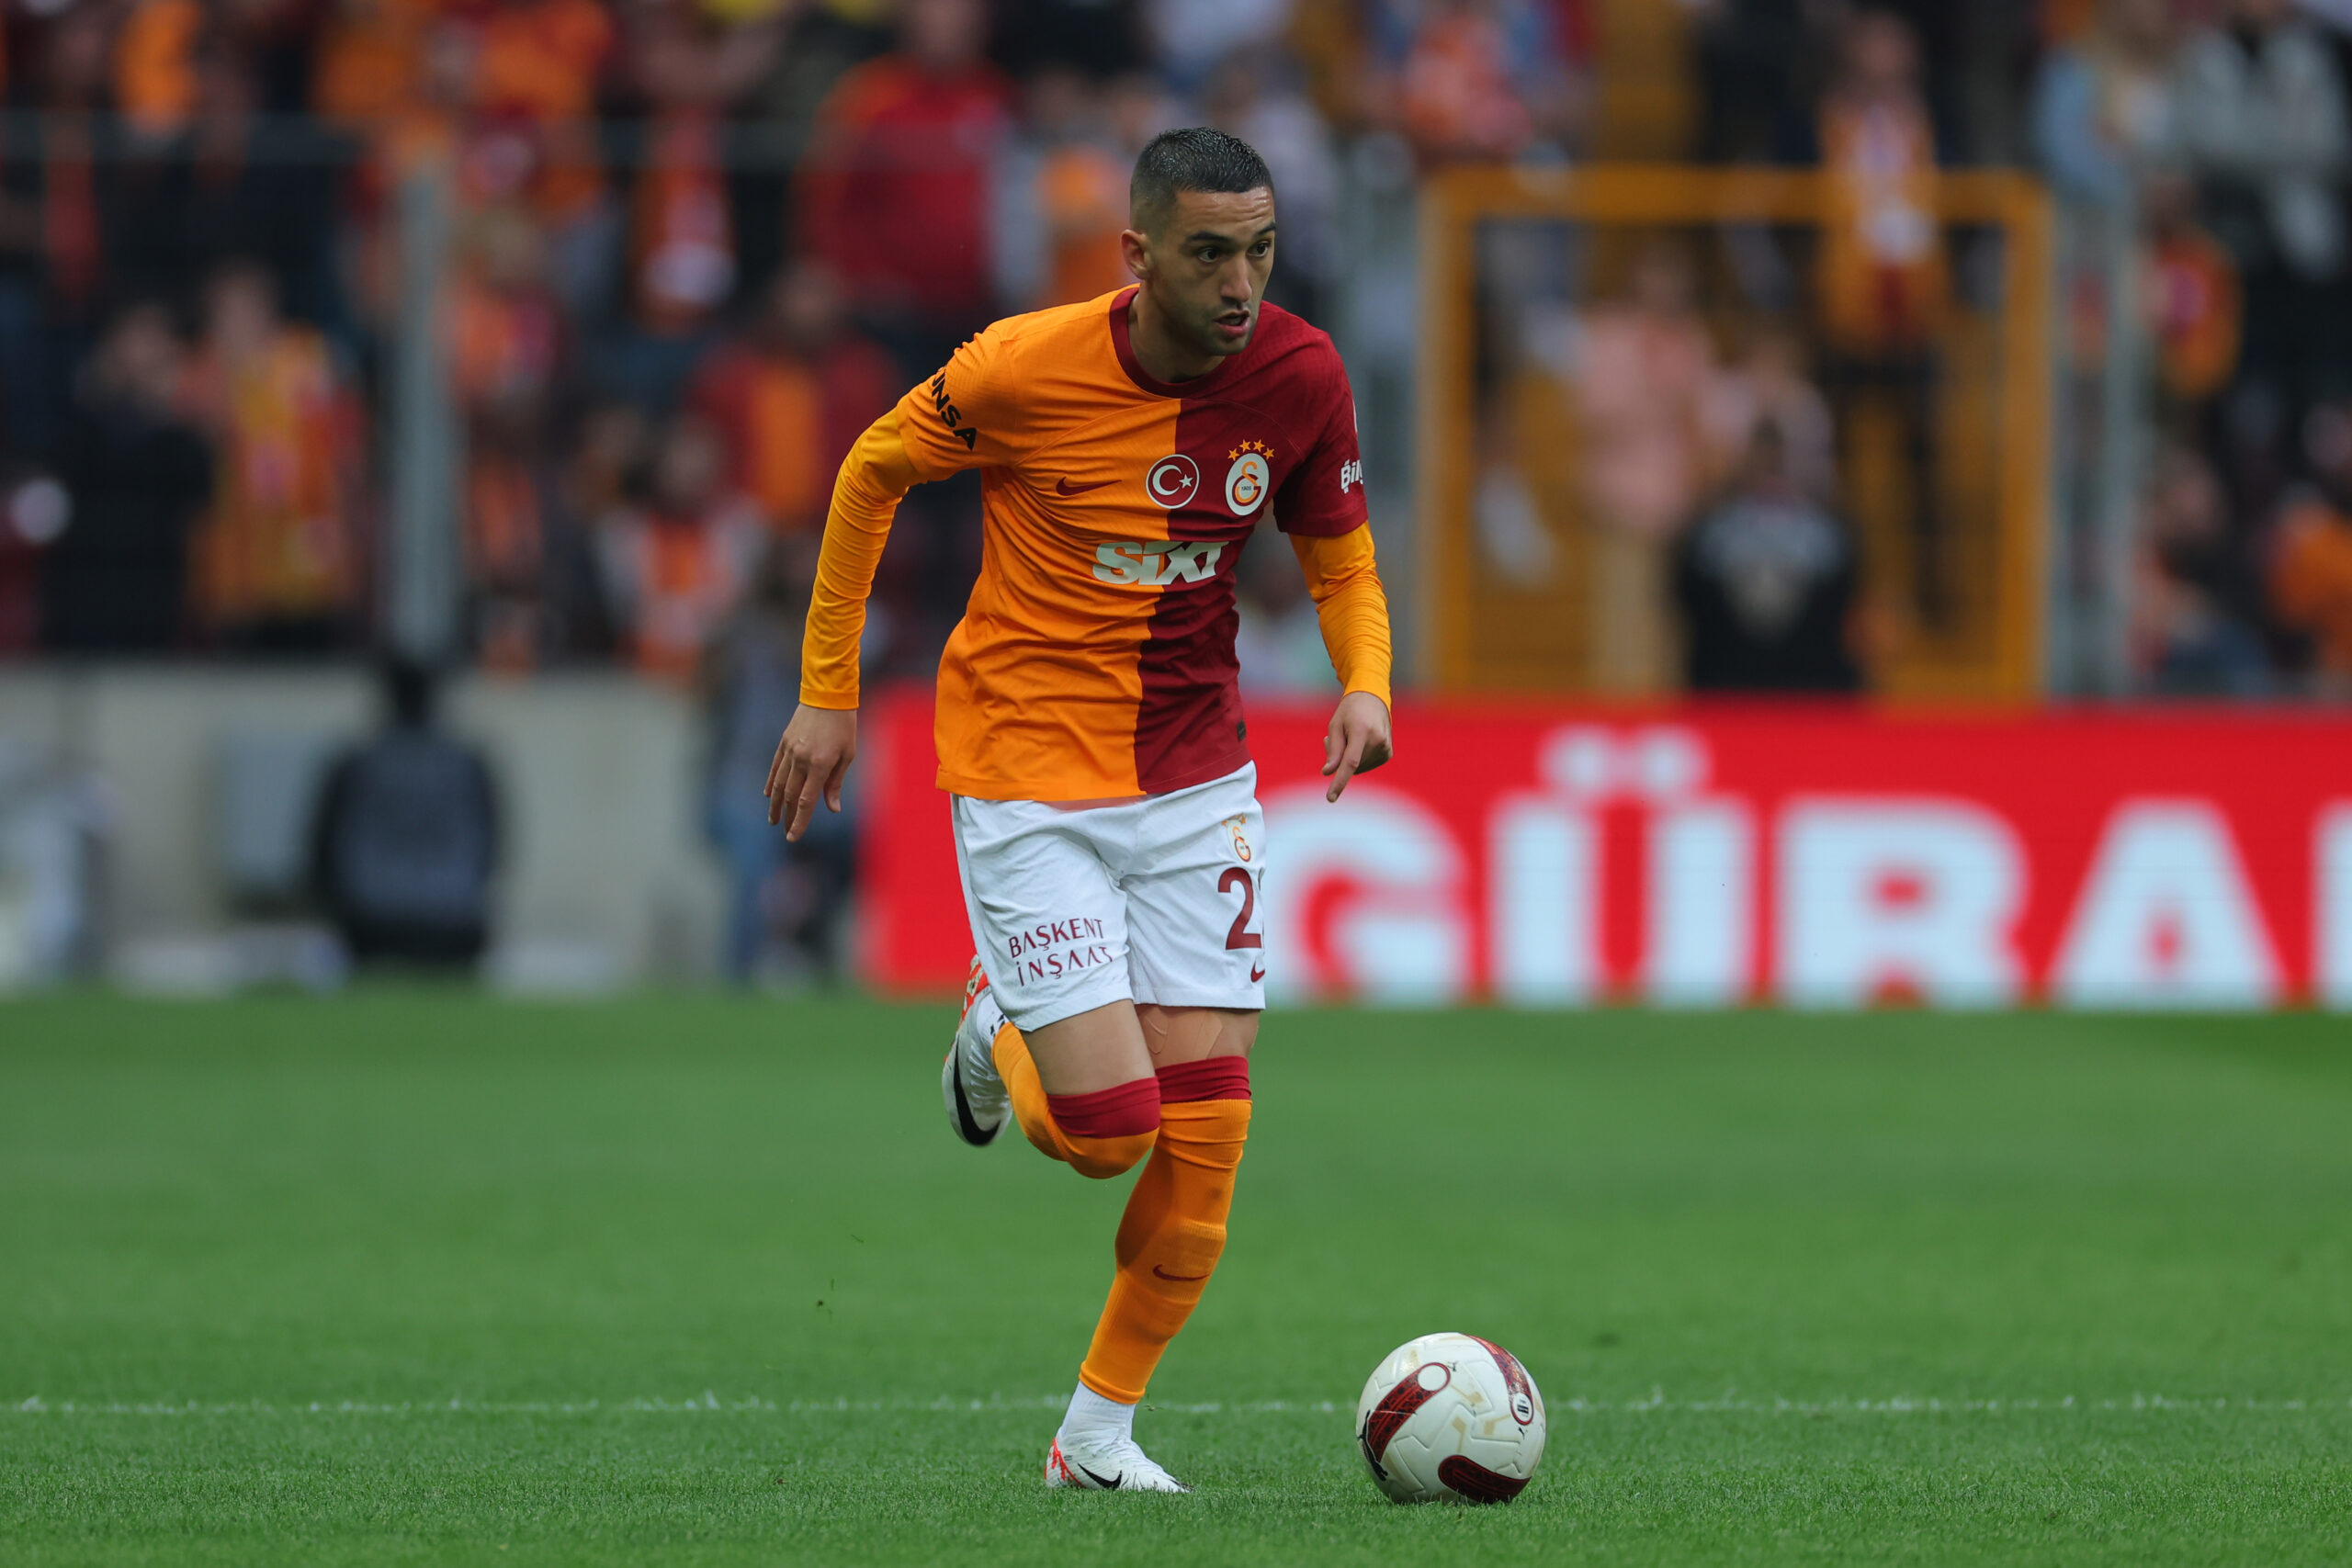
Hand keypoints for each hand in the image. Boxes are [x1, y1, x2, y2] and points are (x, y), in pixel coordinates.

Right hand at [765, 704, 857, 841]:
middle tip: (786, 832)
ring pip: (779, 784)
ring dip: (775, 804)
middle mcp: (802, 760)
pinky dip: (771, 783)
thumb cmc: (844, 726)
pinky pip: (775, 768)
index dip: (799, 821)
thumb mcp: (848, 755)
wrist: (828, 695)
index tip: (793, 837)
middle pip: (790, 796)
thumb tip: (832, 808)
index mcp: (820, 765)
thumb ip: (836, 783)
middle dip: (788, 817)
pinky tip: (769, 795)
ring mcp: (790, 751)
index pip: (806, 801)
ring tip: (773, 820)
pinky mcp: (784, 743)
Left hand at [1320, 690, 1392, 801]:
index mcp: (1362, 731)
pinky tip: (1360, 743)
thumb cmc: (1350, 711)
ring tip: (1349, 738)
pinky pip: (1366, 766)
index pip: (1350, 763)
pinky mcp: (1387, 753)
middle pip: (1351, 765)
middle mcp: (1377, 740)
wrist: (1373, 699)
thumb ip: (1333, 750)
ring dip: (1348, 759)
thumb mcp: (1335, 725)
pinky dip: (1358, 759)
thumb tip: (1329, 773)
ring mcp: (1385, 748)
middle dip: (1338, 759)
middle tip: (1332, 740)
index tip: (1330, 798)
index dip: (1339, 781)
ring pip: (1358, 768)